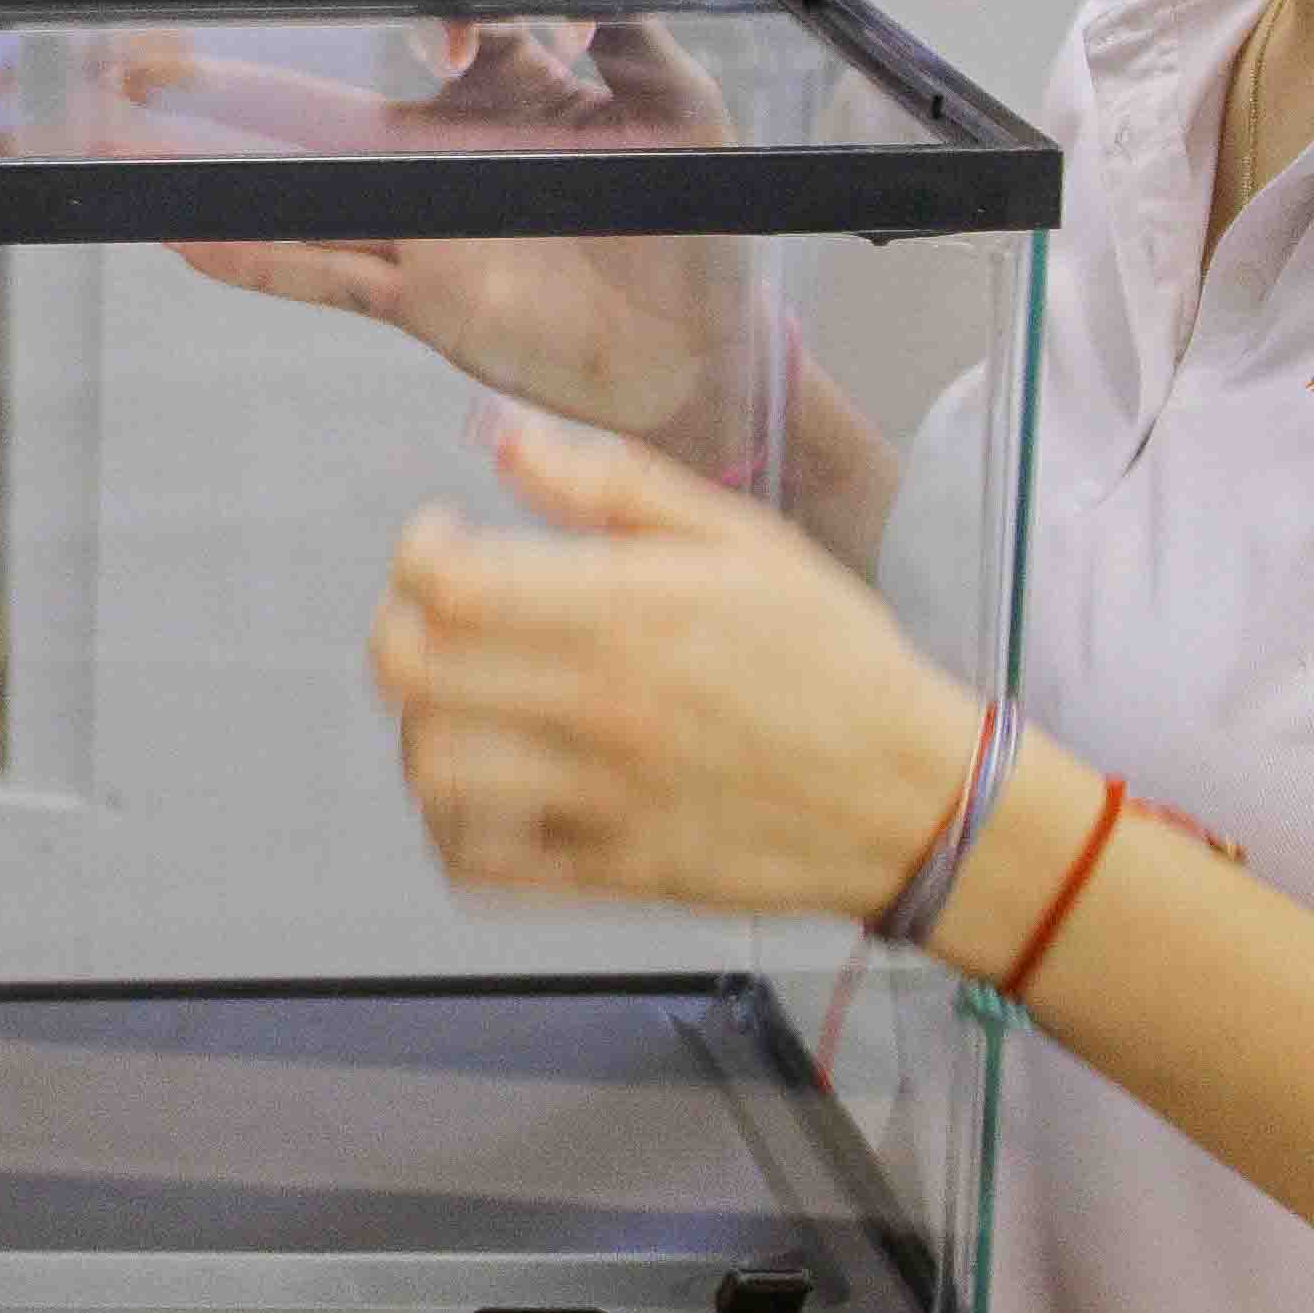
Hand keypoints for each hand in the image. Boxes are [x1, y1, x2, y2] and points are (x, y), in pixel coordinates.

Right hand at [127, 0, 782, 473]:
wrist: (702, 356)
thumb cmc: (700, 222)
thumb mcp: (682, 107)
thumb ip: (624, 24)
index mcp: (514, 90)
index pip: (450, 21)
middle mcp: (449, 151)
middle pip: (320, 104)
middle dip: (230, 79)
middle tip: (148, 49)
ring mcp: (425, 226)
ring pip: (298, 188)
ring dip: (210, 168)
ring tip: (122, 142)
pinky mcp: (423, 300)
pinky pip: (325, 274)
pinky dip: (256, 259)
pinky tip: (183, 241)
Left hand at [374, 417, 988, 920]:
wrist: (912, 795)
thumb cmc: (831, 656)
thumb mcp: (741, 539)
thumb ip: (612, 484)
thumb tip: (503, 439)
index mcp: (631, 612)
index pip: (448, 582)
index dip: (420, 550)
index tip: (447, 540)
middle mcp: (602, 708)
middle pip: (413, 674)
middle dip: (401, 630)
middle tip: (439, 620)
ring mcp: (600, 800)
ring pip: (431, 771)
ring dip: (423, 728)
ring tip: (465, 703)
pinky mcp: (609, 873)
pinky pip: (476, 862)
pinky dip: (453, 825)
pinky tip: (488, 784)